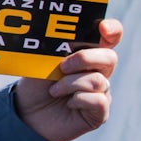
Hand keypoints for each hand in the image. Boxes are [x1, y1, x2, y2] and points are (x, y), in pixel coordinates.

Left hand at [14, 19, 121, 140]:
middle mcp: (99, 71)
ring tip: (54, 90)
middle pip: (110, 57)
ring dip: (70, 84)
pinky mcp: (99, 112)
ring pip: (97, 80)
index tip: (103, 27)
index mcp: (88, 54)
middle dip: (85, 59)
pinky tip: (69, 103)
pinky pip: (98, 100)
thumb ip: (57, 49)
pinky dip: (79, 100)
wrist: (27, 112)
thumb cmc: (36, 84)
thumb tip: (64, 41)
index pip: (110, 37)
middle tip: (62, 67)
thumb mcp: (42, 62)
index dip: (112, 30)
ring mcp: (101, 92)